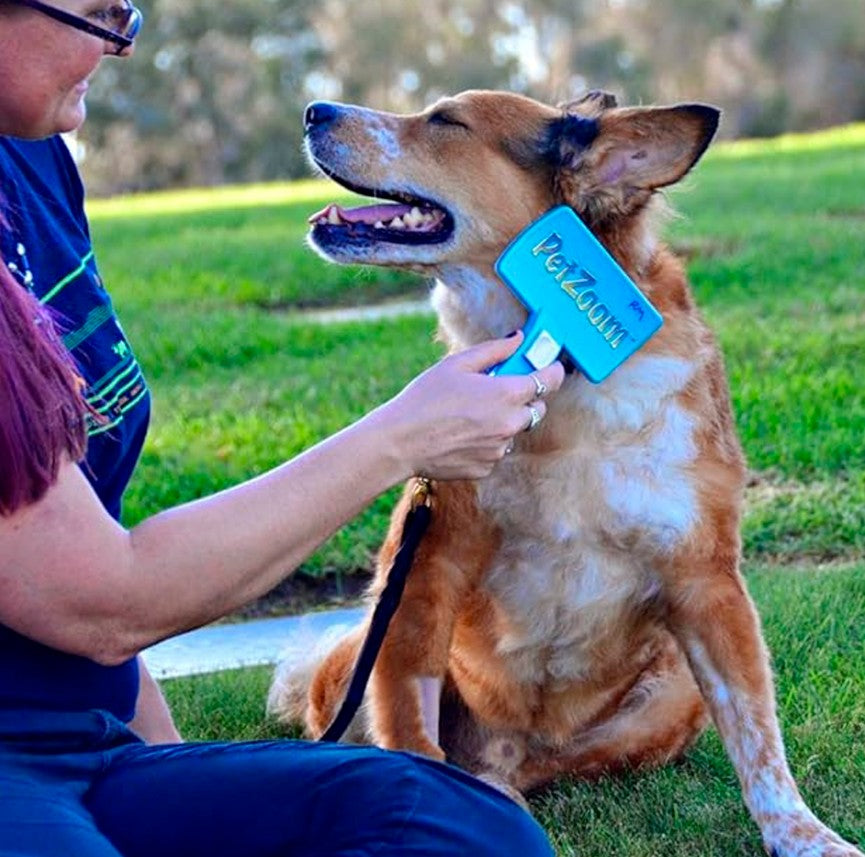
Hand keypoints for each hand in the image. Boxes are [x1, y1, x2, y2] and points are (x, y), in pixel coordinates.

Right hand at [376, 332, 564, 480]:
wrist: (399, 442)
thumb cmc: (424, 398)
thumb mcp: (457, 364)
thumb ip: (494, 351)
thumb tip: (519, 339)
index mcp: (507, 394)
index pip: (549, 381)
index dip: (553, 371)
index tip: (551, 367)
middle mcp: (510, 423)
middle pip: (537, 409)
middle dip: (525, 398)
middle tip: (499, 390)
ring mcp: (499, 449)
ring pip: (514, 431)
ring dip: (502, 421)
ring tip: (469, 415)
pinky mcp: (487, 467)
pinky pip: (496, 450)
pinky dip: (486, 441)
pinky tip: (460, 434)